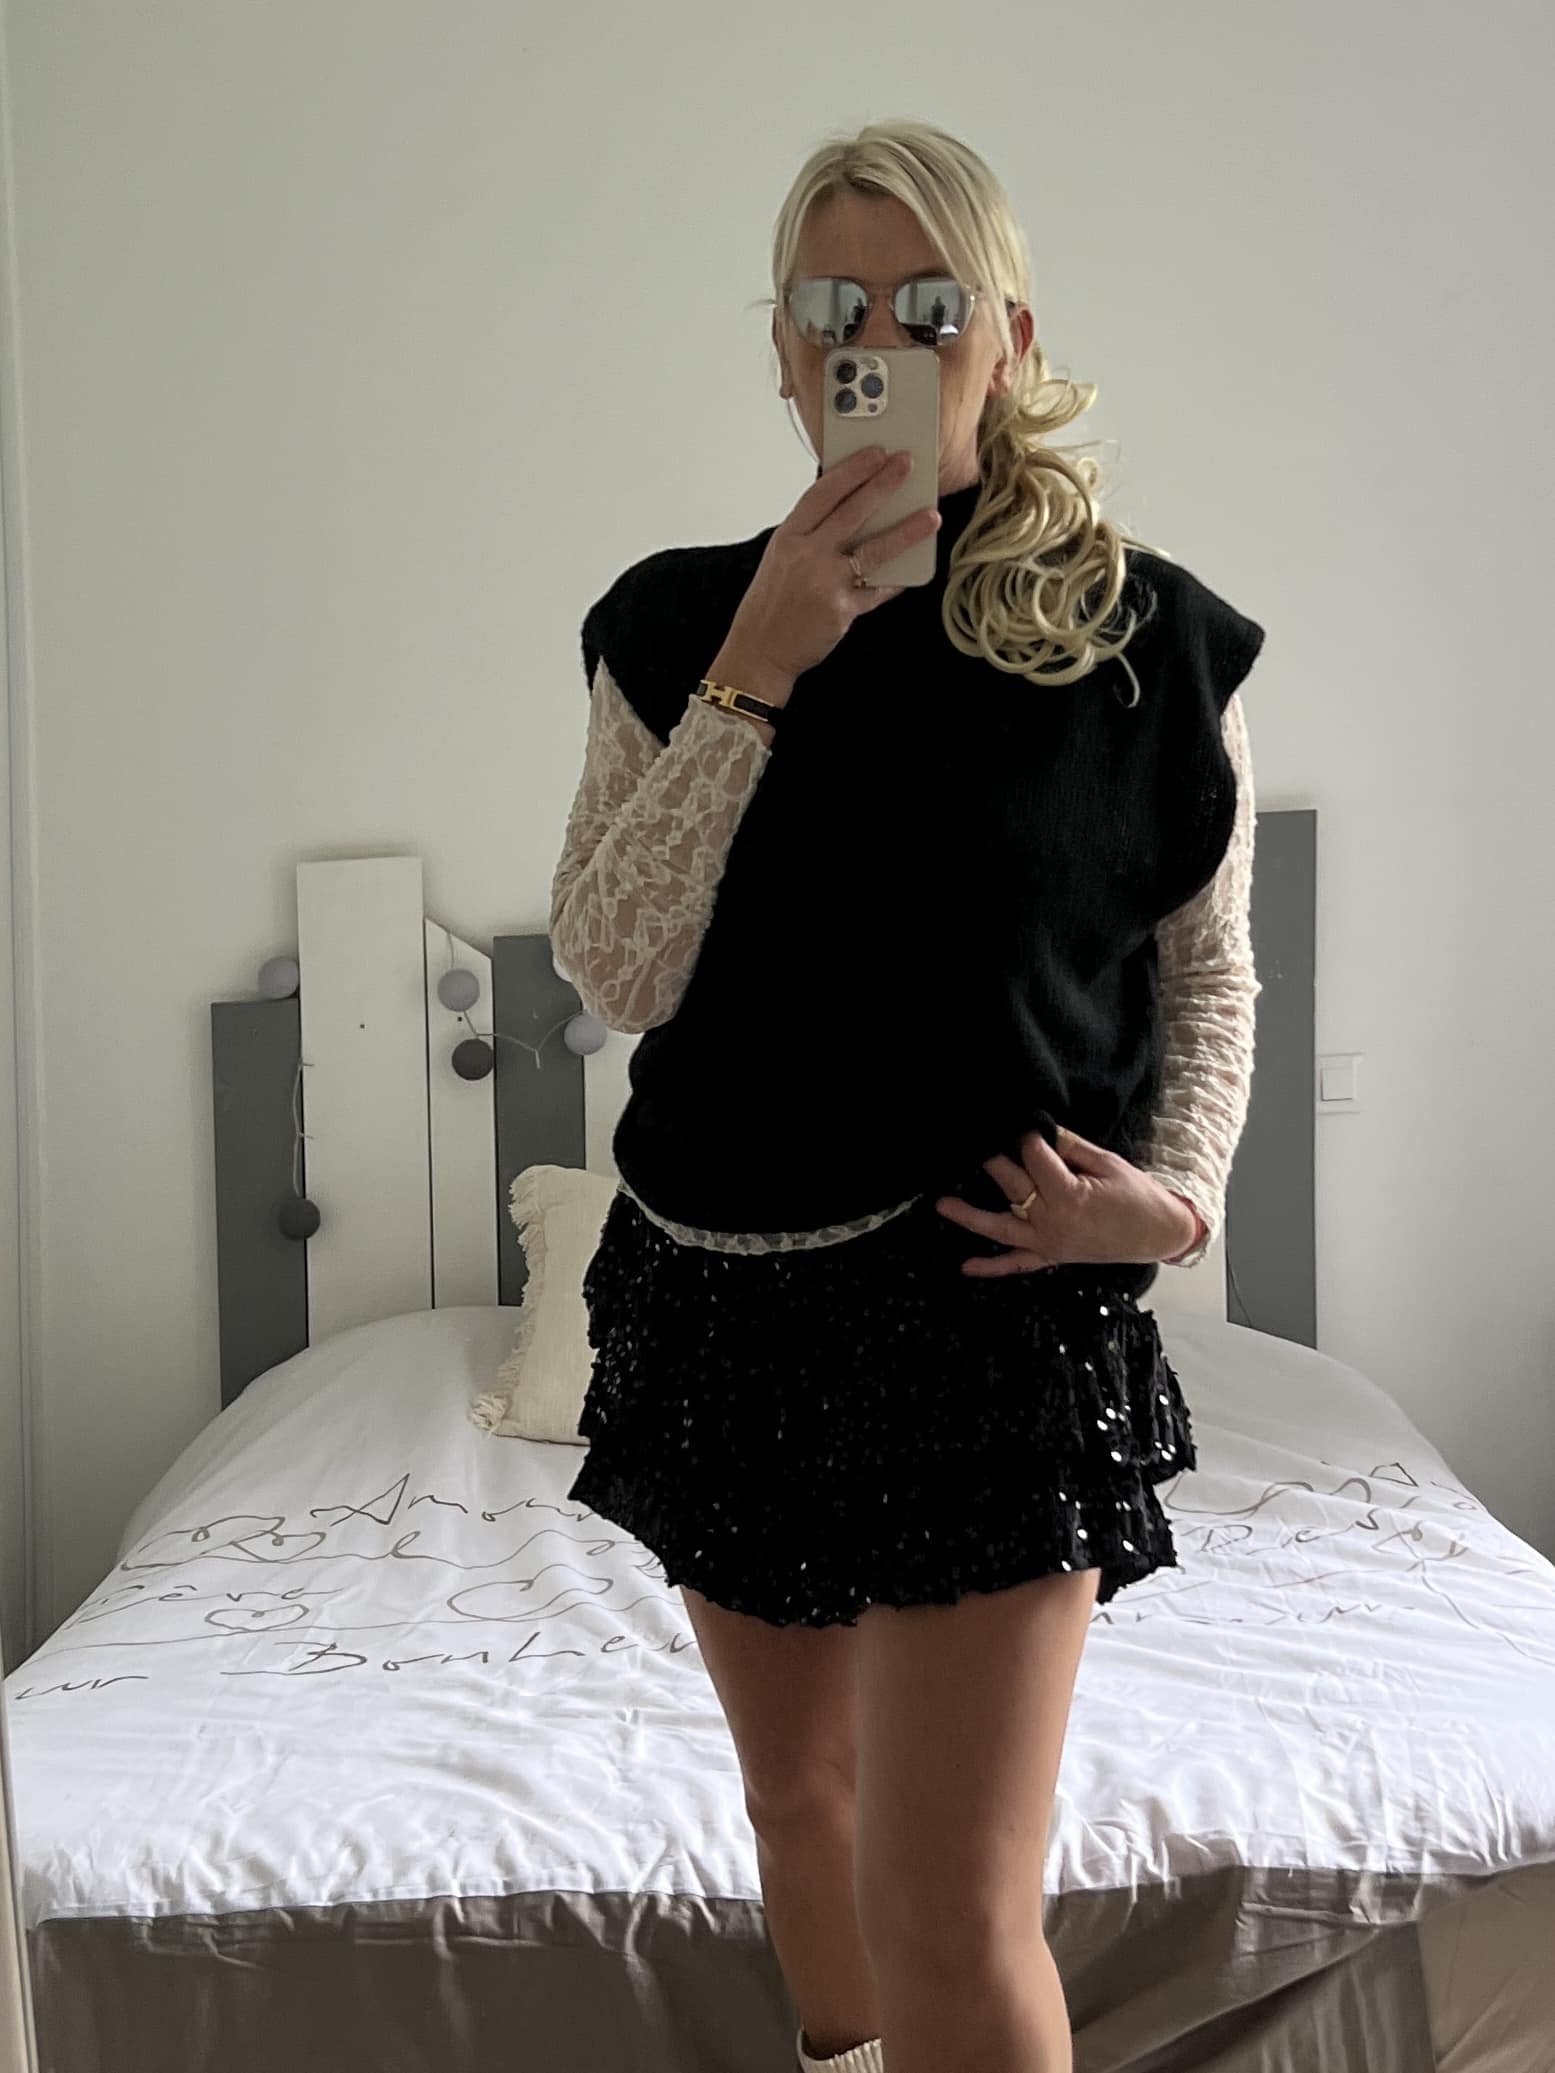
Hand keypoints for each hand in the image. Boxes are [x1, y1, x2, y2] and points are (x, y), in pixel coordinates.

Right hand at [705, 447, 942, 702]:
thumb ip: (812, 533)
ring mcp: (825, 583)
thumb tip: (855, 507)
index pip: (823, 493)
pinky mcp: (842, 610)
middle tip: (906, 465)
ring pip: (874, 550)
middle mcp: (806, 556)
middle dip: (883, 484)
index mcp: (788, 537)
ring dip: (906, 531)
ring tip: (931, 517)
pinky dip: (896, 579)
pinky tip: (913, 567)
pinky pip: (878, 590)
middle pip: (852, 512)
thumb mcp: (782, 557)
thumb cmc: (772, 602)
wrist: (760, 650)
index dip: (852, 470)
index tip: (875, 453)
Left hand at [935, 1127, 1200, 1278]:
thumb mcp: (1107, 1163)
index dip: (1029, 1137)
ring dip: (970, 1217)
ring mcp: (1049, 1243)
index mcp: (1069, 1196)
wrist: (1158, 1234)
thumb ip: (1071, 1147)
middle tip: (974, 1141)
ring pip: (1001, 1228)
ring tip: (941, 1203)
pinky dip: (992, 1268)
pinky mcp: (1052, 1257)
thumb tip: (1041, 1129)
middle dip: (994, 1161)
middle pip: (1013, 1186)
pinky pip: (1017, 1265)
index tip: (1022, 1122)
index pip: (1036, 1159)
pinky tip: (966, 1267)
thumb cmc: (1137, 1196)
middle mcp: (1053, 1222)